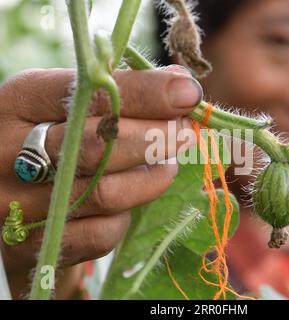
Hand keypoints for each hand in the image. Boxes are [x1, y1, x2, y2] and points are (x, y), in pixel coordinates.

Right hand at [0, 65, 201, 297]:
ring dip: (152, 179)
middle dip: (157, 137)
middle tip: (186, 132)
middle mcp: (9, 153)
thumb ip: (119, 93)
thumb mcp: (69, 105)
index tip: (188, 93)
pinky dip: (126, 216)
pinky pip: (101, 233)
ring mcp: (17, 204)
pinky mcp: (35, 245)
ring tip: (168, 166)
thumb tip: (183, 85)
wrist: (14, 196)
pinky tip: (131, 200)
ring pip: (106, 192)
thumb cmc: (52, 140)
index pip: (88, 93)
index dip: (145, 92)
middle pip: (98, 145)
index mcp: (19, 102)